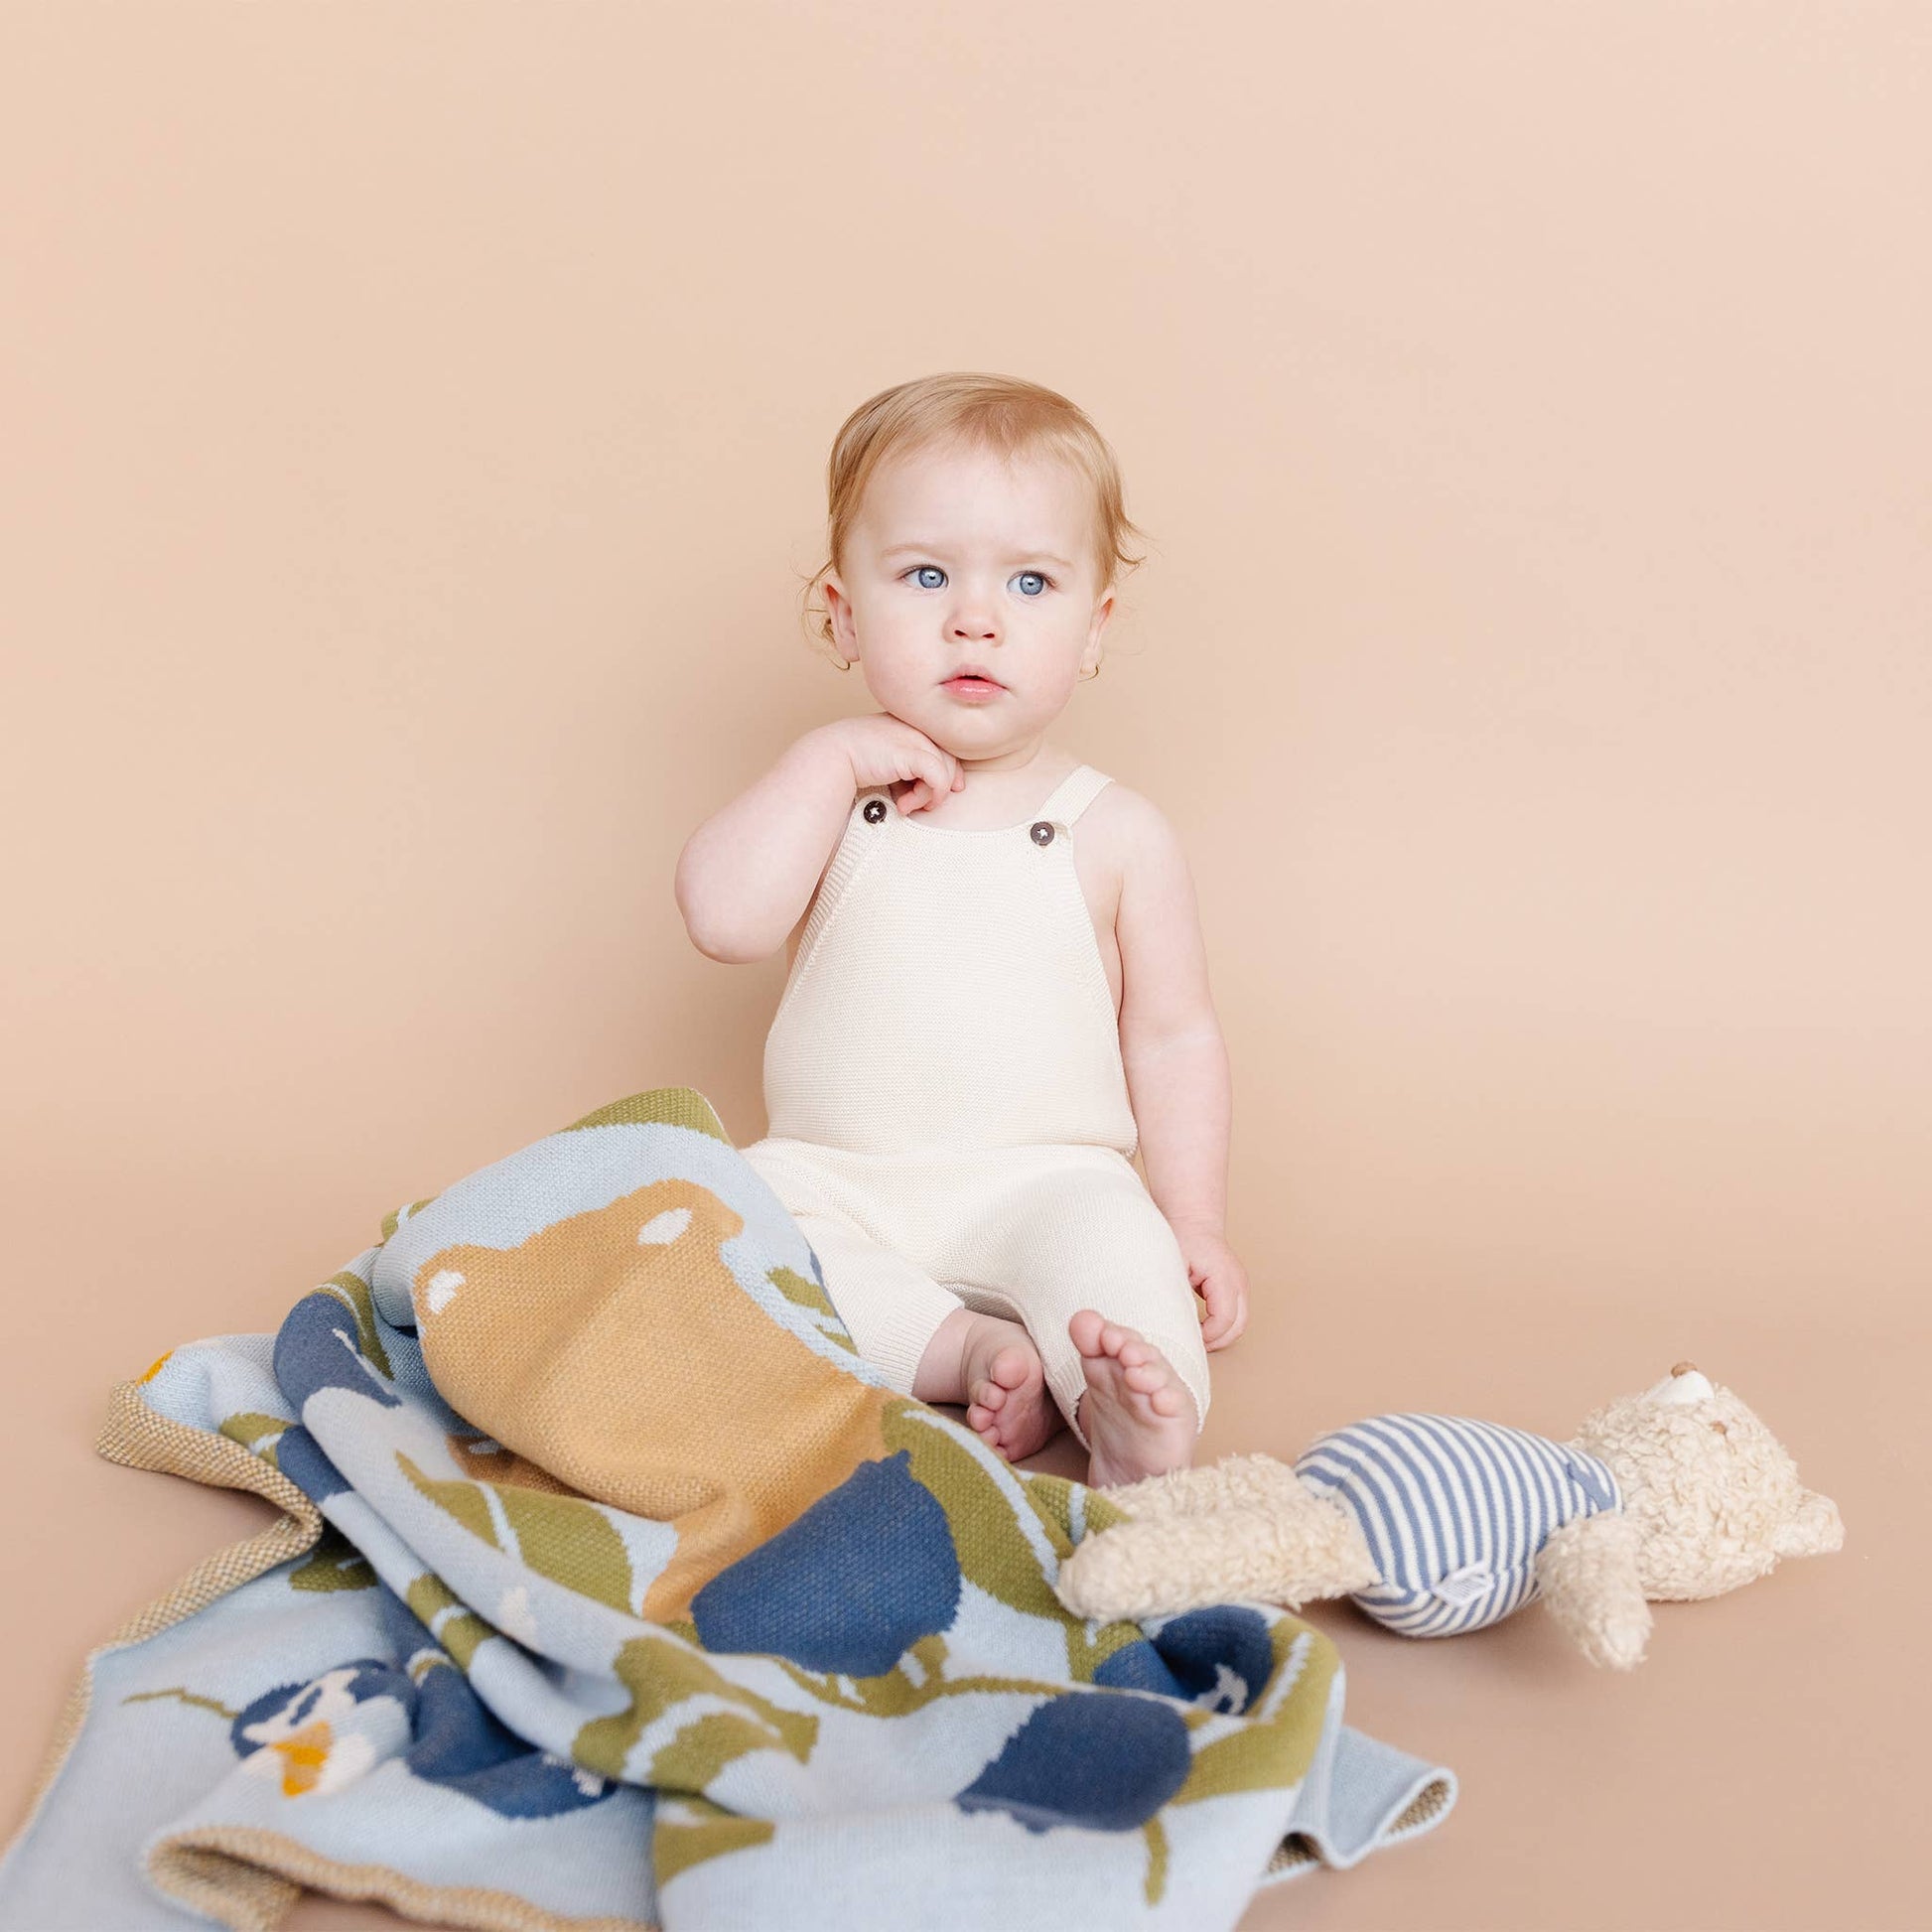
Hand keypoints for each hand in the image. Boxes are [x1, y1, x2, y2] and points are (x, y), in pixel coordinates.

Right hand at [820, 714, 964, 815]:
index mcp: (906, 724)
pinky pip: (938, 777)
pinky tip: (905, 805)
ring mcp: (915, 737)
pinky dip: (928, 796)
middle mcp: (914, 727)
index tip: (942, 790)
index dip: (947, 770)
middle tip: (926, 805)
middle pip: (948, 757)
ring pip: (944, 770)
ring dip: (928, 795)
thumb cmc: (849, 763)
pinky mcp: (912, 753)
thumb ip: (905, 764)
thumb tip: (927, 783)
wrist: (828, 758)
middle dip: (943, 784)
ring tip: (906, 806)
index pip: (941, 745)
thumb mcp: (883, 759)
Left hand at [1173, 1224, 1248, 1350]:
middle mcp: (1238, 1282)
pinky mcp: (1238, 1288)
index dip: (1209, 1334)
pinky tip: (1203, 1327)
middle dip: (1217, 1341)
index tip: (1190, 1336)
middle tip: (1194, 1345)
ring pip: (1241, 1324)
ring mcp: (1241, 1285)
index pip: (1225, 1318)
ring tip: (1198, 1338)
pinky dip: (1223, 1327)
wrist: (1195, 1219)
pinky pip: (1237, 1315)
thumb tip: (1171, 1320)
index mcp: (1223, 1276)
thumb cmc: (1183, 1237)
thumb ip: (1174, 1291)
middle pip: (1238, 1326)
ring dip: (1222, 1336)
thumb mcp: (1173, 1264)